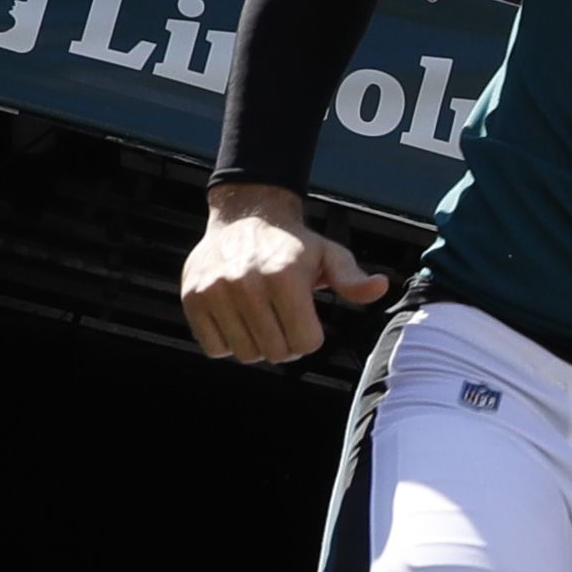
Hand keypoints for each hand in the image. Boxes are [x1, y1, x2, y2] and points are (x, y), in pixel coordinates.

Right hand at [178, 184, 385, 363]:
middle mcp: (247, 284)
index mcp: (285, 277)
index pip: (304, 343)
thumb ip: (352, 279)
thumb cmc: (293, 244)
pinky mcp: (192, 298)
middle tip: (283, 321)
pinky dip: (227, 343)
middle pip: (276, 353)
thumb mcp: (329, 255)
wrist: (244, 217)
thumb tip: (380, 287)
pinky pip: (214, 348)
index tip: (306, 322)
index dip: (309, 338)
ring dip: (257, 345)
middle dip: (285, 344)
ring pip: (245, 354)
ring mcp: (215, 291)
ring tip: (261, 320)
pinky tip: (237, 321)